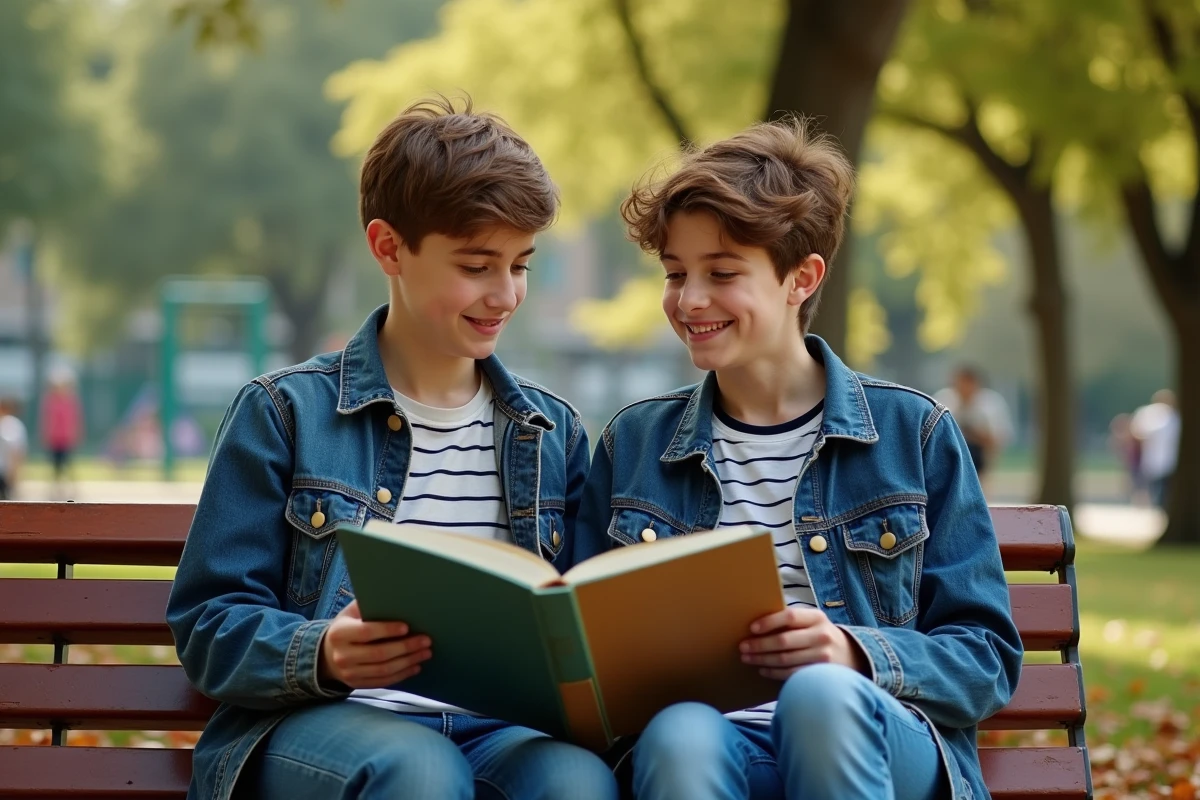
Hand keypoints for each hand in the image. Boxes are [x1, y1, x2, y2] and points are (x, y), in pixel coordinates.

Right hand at [318, 600, 431, 688]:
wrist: (328, 654)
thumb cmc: (347, 627)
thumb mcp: (350, 613)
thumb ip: (367, 605)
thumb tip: (395, 597)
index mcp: (340, 633)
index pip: (366, 632)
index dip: (387, 630)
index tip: (407, 627)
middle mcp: (342, 655)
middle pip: (379, 654)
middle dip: (406, 647)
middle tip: (426, 640)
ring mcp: (349, 673)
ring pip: (384, 670)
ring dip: (408, 662)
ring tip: (425, 653)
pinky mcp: (357, 684)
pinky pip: (383, 681)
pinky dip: (402, 674)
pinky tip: (415, 666)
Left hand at [740, 607, 867, 680]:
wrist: (851, 655)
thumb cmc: (819, 635)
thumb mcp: (812, 622)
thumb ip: (792, 621)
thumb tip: (756, 625)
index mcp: (816, 617)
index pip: (789, 617)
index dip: (769, 622)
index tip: (751, 628)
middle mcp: (821, 635)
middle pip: (784, 641)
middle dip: (759, 645)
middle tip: (742, 647)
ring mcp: (823, 656)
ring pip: (785, 659)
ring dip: (762, 659)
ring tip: (747, 658)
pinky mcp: (821, 673)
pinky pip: (791, 674)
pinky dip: (774, 672)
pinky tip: (762, 669)